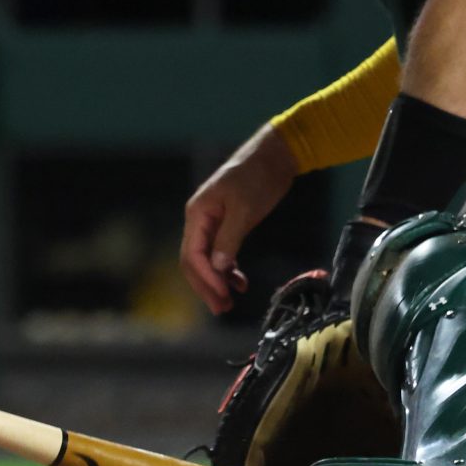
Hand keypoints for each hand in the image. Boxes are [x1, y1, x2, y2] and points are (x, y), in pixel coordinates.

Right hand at [179, 125, 297, 314]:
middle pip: (194, 261)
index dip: (205, 278)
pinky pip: (220, 253)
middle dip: (206, 286)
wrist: (272, 157)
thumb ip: (230, 238)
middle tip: (223, 309)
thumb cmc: (256, 178)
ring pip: (206, 260)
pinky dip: (227, 270)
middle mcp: (199, 220)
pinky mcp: (227, 225)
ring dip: (216, 282)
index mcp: (198, 213)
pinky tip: (240, 282)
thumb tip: (219, 269)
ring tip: (230, 301)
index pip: (193, 254)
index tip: (222, 296)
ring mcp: (212, 223)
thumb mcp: (244, 209)